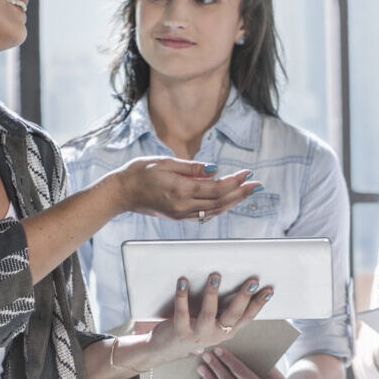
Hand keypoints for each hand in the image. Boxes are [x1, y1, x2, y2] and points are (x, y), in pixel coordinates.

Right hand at [108, 157, 262, 222]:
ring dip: (234, 202)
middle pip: (220, 202)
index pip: (216, 188)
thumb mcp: (166, 162)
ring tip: (248, 193)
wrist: (121, 192)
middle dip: (241, 193)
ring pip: (214, 210)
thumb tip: (215, 169)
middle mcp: (183, 206)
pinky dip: (219, 207)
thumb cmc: (140, 172)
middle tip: (258, 186)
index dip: (235, 182)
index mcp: (181, 190)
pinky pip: (204, 214)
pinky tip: (229, 200)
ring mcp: (180, 214)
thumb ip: (192, 167)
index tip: (248, 174)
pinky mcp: (177, 216)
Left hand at [147, 272, 275, 360]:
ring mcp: (198, 334)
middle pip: (233, 315)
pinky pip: (182, 312)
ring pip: (209, 313)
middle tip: (252, 281)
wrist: (165, 349)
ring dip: (212, 293)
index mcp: (227, 332)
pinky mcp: (180, 331)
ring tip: (215, 275)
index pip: (247, 317)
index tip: (268, 290)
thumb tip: (237, 284)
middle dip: (244, 297)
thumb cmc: (191, 330)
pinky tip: (183, 282)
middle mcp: (216, 334)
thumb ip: (223, 311)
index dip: (259, 304)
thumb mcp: (212, 324)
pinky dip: (182, 296)